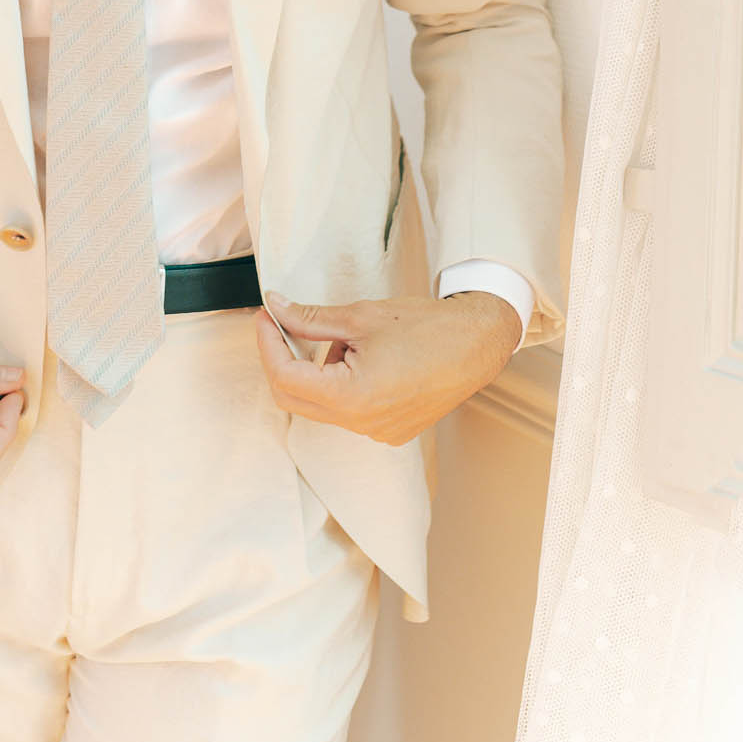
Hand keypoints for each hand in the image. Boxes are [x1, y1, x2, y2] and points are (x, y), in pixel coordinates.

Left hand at [256, 290, 521, 446]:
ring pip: (322, 406)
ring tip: (341, 338)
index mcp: (351, 398)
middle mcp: (362, 424)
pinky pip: (348, 411)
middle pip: (296, 399)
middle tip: (282, 323)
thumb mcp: (359, 316)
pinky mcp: (391, 431)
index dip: (267, 344)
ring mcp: (378, 432)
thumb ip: (310, 318)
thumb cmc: (425, 327)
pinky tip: (359, 357)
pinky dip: (339, 385)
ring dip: (315, 372)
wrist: (476, 344)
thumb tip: (277, 309)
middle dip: (282, 359)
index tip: (266, 317)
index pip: (285, 378)